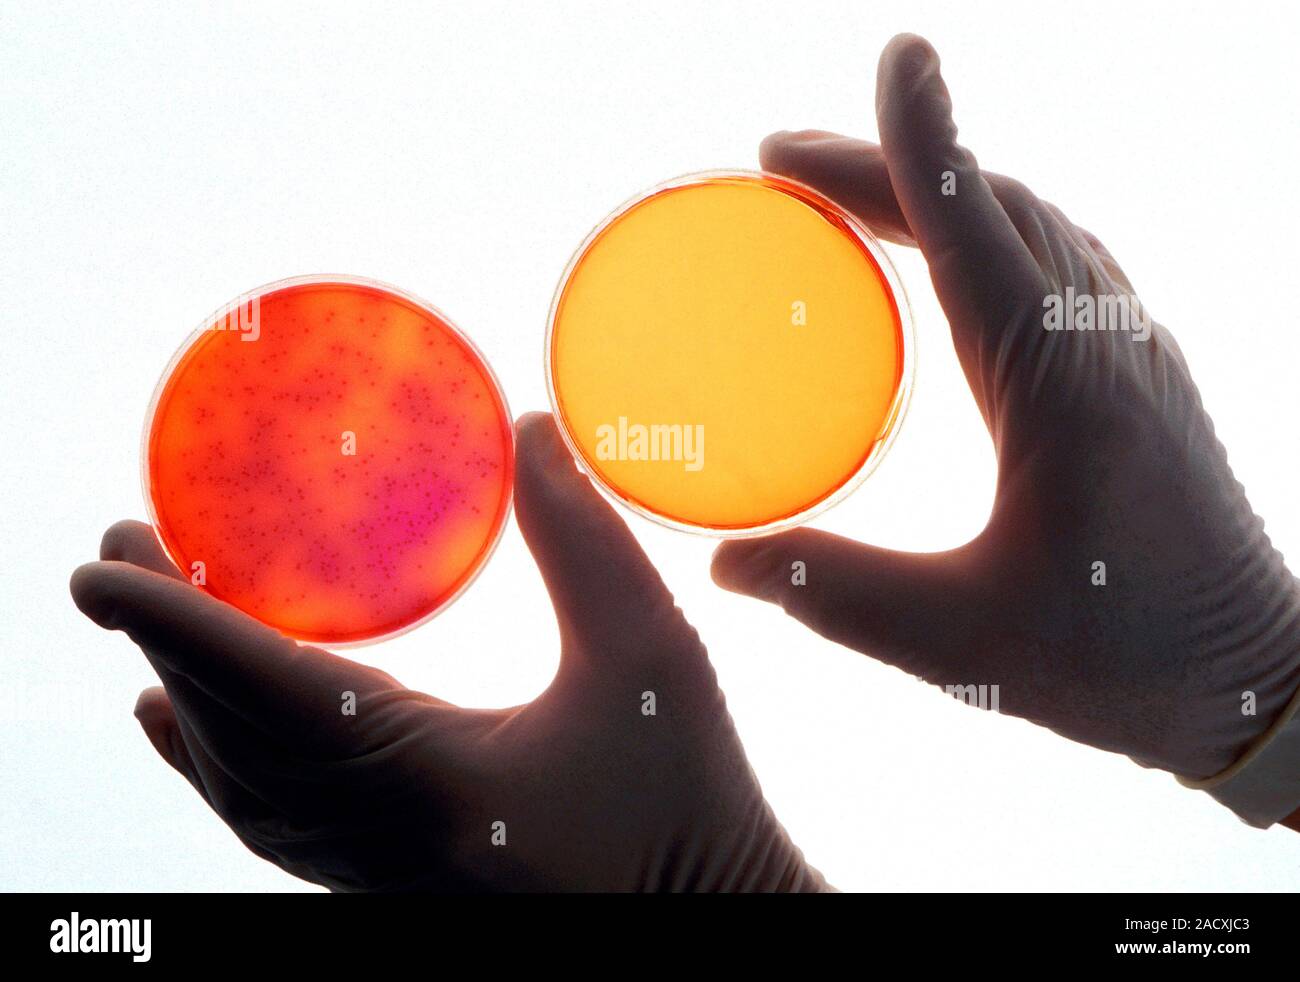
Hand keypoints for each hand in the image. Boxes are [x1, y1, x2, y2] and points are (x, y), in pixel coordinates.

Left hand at [71, 413, 821, 891]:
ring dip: (184, 701)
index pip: (270, 692)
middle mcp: (384, 838)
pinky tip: (189, 737)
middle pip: (235, 737)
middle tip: (125, 552)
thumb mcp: (654, 655)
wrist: (711, 916)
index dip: (178, 622)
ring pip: (243, 790)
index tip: (101, 565)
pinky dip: (215, 768)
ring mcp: (383, 872)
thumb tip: (529, 430)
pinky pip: (272, 826)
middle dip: (165, 642)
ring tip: (144, 634)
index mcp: (432, 783)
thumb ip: (585, 542)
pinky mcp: (398, 882)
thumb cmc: (689, 798)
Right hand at [713, 34, 1299, 778]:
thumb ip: (836, 595)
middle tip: (784, 158)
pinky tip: (952, 253)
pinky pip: (1060, 263)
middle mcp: (1104, 347)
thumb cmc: (1122, 662)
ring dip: (943, 188)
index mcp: (1061, 390)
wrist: (1255, 679)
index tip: (896, 58)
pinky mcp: (1139, 374)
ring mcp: (1132, 352)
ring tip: (852, 189)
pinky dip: (990, 229)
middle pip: (994, 209)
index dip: (924, 142)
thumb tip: (726, 564)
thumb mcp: (961, 642)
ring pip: (1034, 226)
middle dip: (891, 162)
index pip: (980, 233)